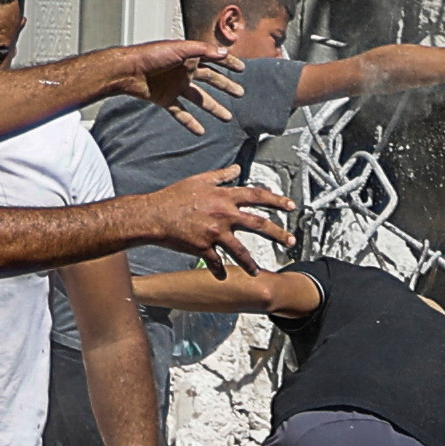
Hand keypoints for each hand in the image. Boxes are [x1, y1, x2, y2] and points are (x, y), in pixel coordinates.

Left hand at [95, 41, 235, 120]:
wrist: (127, 71)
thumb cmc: (148, 56)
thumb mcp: (178, 49)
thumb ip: (202, 50)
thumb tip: (223, 52)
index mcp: (188, 57)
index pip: (213, 59)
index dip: (228, 63)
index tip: (242, 69)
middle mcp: (184, 71)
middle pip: (210, 80)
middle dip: (225, 86)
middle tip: (240, 94)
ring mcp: (176, 86)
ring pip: (199, 99)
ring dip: (213, 107)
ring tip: (227, 117)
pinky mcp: (166, 99)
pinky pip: (182, 113)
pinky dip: (191, 122)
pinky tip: (200, 130)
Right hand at [144, 172, 293, 260]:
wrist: (153, 214)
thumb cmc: (174, 197)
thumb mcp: (199, 180)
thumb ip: (221, 176)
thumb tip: (237, 169)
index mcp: (224, 197)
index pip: (257, 196)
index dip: (276, 200)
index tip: (291, 206)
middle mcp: (224, 214)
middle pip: (259, 224)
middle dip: (278, 234)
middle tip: (291, 242)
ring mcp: (215, 232)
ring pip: (241, 251)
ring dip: (251, 264)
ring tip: (256, 272)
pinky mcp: (204, 248)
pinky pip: (216, 263)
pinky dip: (219, 271)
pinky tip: (221, 277)